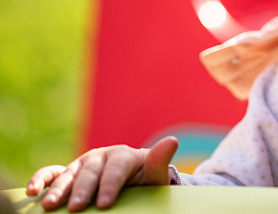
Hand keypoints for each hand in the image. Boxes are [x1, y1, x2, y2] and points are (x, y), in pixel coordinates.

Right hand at [25, 136, 178, 211]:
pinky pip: (53, 173)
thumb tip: (172, 141)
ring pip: (70, 174)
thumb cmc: (146, 179)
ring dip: (59, 189)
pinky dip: (42, 179)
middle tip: (76, 208)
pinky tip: (33, 191)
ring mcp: (84, 164)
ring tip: (51, 205)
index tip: (104, 204)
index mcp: (124, 155)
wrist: (134, 179)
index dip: (110, 186)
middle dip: (83, 191)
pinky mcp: (70, 171)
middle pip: (91, 173)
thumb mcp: (155, 174)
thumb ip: (159, 161)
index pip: (117, 169)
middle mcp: (102, 156)